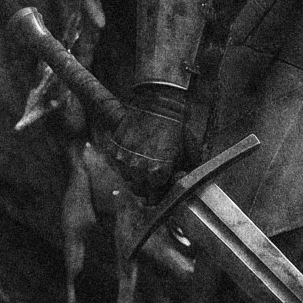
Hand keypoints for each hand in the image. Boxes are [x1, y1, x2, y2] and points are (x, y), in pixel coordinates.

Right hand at [112, 87, 188, 202]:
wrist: (158, 106)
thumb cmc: (175, 128)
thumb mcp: (186, 152)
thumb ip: (182, 172)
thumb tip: (179, 183)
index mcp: (158, 172)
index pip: (155, 197)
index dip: (159, 194)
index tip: (160, 190)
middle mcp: (139, 169)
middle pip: (140, 191)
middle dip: (147, 188)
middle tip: (153, 180)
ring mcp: (125, 160)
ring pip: (128, 180)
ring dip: (136, 177)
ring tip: (144, 167)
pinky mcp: (115, 150)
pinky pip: (119, 166)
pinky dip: (126, 165)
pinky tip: (135, 157)